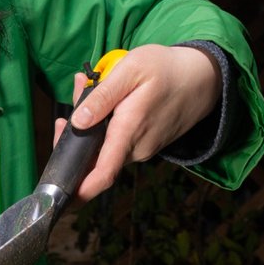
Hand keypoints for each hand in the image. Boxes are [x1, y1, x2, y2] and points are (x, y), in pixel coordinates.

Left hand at [52, 44, 218, 201]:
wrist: (204, 77)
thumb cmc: (167, 69)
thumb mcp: (131, 69)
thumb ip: (103, 96)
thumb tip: (77, 122)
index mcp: (129, 131)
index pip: (102, 174)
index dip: (80, 190)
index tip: (59, 196)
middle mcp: (136, 148)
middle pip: (95, 159)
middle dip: (74, 138)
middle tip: (70, 104)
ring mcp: (143, 149)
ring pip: (105, 148)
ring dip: (90, 127)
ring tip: (88, 90)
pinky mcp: (146, 144)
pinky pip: (118, 142)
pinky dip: (106, 126)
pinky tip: (106, 101)